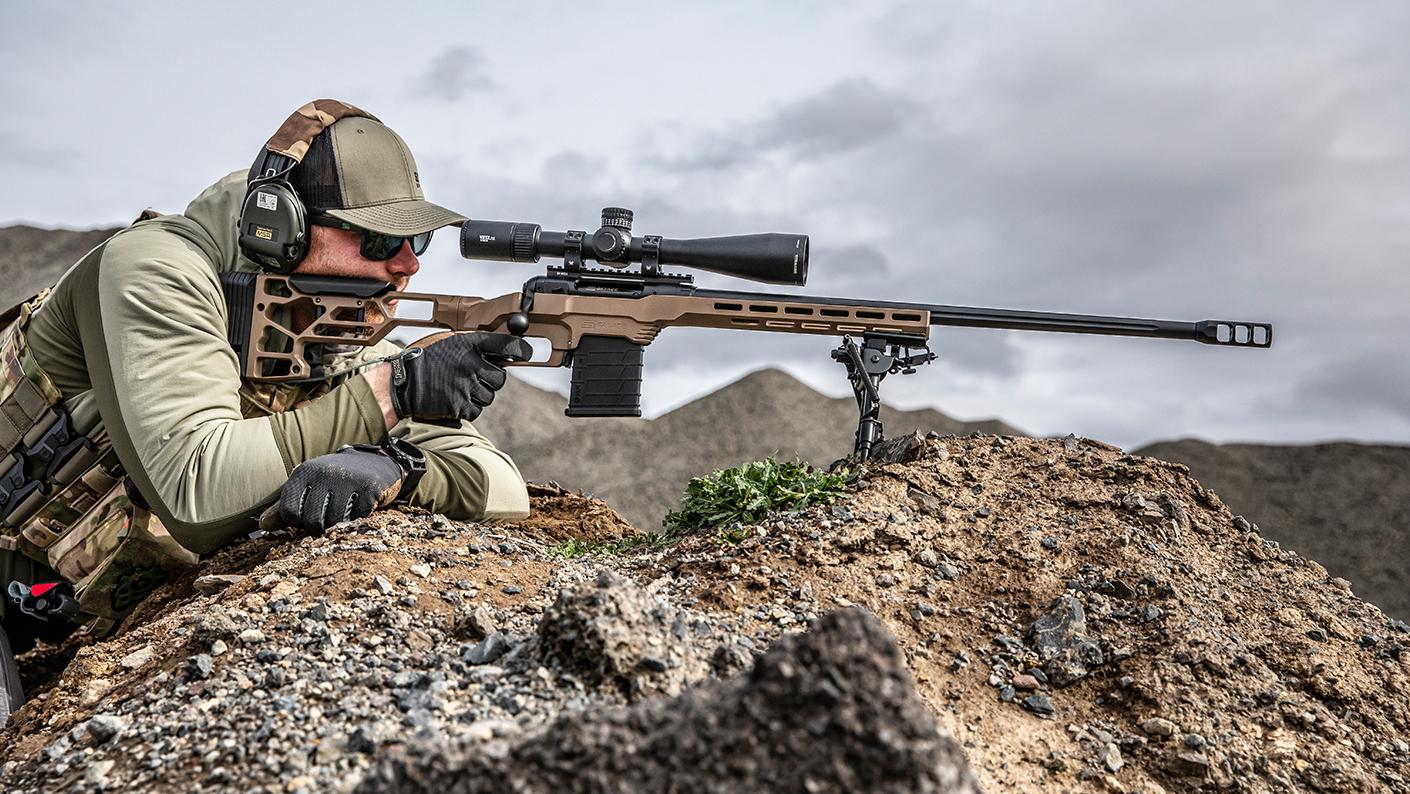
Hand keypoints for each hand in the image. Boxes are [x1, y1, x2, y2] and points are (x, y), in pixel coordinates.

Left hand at [278, 446, 405, 529]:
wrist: (375, 462)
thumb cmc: (335, 479)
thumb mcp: (308, 486)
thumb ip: (285, 505)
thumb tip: (264, 525)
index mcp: (304, 472)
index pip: (289, 512)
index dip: (298, 521)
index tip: (308, 515)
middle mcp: (325, 474)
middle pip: (312, 521)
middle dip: (320, 525)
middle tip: (328, 515)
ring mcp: (348, 481)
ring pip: (334, 522)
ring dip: (339, 524)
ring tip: (343, 512)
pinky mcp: (369, 489)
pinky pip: (357, 518)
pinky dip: (358, 519)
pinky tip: (359, 507)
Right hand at [390, 332, 531, 422]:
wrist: (402, 382)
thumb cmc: (426, 360)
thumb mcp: (450, 342)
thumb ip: (475, 346)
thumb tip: (503, 353)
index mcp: (469, 345)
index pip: (507, 345)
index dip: (521, 350)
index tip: (527, 353)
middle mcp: (471, 364)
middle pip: (500, 378)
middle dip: (490, 380)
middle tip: (472, 377)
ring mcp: (467, 386)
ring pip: (488, 396)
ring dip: (477, 394)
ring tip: (456, 387)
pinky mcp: (461, 405)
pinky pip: (476, 410)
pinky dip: (467, 407)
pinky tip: (452, 397)